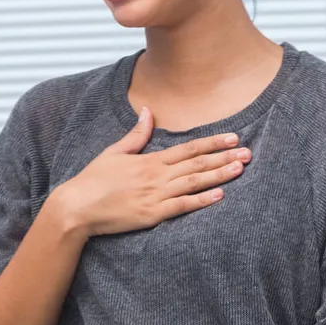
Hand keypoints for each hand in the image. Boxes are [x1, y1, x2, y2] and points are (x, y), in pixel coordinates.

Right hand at [54, 107, 250, 236]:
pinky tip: (219, 195)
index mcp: (149, 160)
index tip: (232, 137)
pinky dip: (201, 200)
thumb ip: (136, 135)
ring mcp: (155, 195)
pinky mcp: (152, 214)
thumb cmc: (93, 181)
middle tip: (248, 152)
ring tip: (240, 168)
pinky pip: (182, 206)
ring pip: (194, 182)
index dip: (211, 142)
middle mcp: (156, 175)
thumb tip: (148, 110)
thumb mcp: (113, 152)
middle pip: (196, 164)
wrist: (77, 207)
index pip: (187, 148)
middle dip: (224, 157)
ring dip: (219, 174)